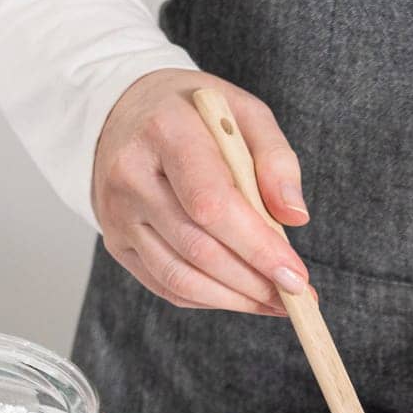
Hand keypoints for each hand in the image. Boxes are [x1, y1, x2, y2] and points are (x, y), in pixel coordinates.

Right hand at [92, 68, 310, 315]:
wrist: (125, 111)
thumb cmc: (196, 114)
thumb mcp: (245, 113)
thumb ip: (276, 159)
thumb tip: (295, 217)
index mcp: (166, 132)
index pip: (212, 204)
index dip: (257, 247)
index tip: (296, 275)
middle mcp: (131, 175)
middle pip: (198, 248)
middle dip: (254, 281)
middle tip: (296, 295)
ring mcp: (117, 212)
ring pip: (179, 277)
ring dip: (235, 299)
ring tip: (275, 302)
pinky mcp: (116, 240)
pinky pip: (165, 284)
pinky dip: (210, 298)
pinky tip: (242, 296)